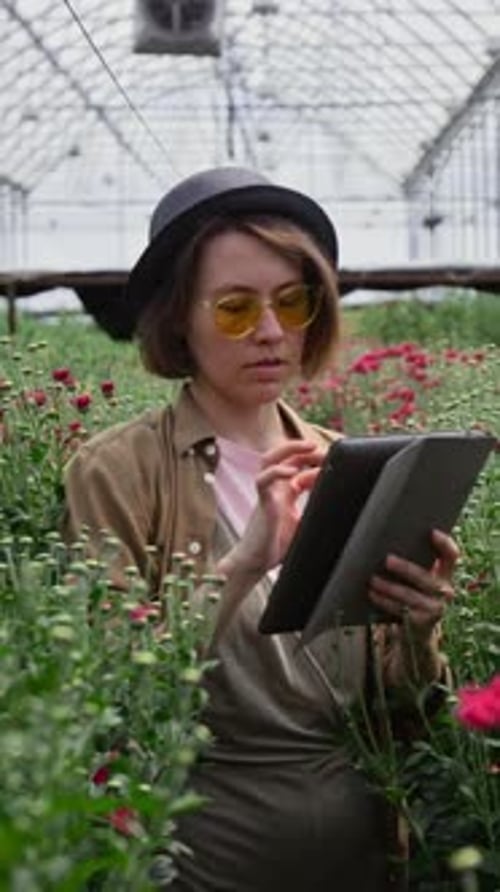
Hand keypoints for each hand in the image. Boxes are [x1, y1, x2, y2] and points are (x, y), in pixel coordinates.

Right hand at [218, 439, 324, 579]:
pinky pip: (263, 480)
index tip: (333, 466)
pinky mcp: (262, 504)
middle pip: (282, 456)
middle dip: (302, 448)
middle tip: (323, 449)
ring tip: (309, 446)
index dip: (315, 464)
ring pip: (269, 460)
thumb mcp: (304, 526)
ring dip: (289, 449)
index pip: (298, 467)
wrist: (255, 563)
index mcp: (285, 494)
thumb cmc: (277, 546)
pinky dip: (277, 472)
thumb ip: (317, 514)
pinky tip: (292, 473)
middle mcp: (275, 489)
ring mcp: (267, 494)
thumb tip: (342, 513)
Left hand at [368, 529, 458, 640]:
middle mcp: (444, 591)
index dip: (445, 544)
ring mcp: (435, 608)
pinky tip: (373, 593)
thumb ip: (415, 562)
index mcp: (445, 574)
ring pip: (410, 595)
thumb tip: (390, 541)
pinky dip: (384, 601)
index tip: (432, 532)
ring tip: (373, 579)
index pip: (451, 556)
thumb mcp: (420, 579)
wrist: (417, 630)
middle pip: (426, 577)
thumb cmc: (414, 595)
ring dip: (388, 587)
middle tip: (388, 560)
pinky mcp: (423, 622)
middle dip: (406, 568)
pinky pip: (401, 609)